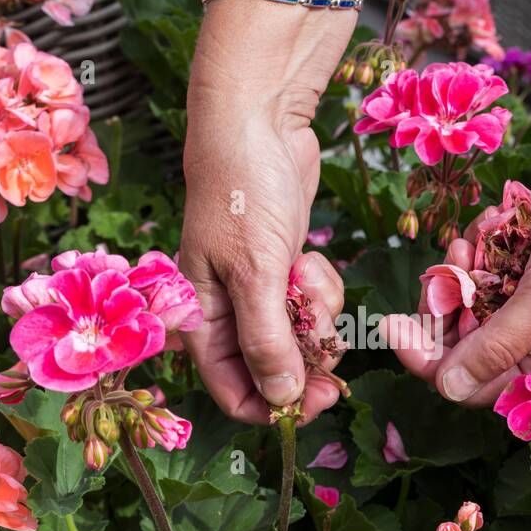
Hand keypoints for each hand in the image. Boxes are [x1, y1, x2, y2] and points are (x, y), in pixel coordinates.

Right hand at [180, 101, 345, 424]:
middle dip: (305, 356)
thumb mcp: (255, 272)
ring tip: (308, 275)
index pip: (234, 393)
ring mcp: (258, 292)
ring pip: (300, 338)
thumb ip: (266, 340)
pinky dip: (321, 288)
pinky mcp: (286, 270)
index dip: (275, 407)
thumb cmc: (242, 193)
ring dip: (317, 317)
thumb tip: (280, 401)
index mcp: (201, 322)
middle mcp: (226, 314)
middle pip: (274, 371)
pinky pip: (313, 304)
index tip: (318, 401)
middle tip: (328, 337)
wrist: (259, 123)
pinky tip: (312, 258)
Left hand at [388, 96, 530, 404]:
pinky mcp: (529, 256)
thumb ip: (498, 346)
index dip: (433, 363)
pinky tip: (493, 217)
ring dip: (461, 267)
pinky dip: (480, 240)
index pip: (478, 383)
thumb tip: (448, 390)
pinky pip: (483, 261)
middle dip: (443, 307)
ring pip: (469, 299)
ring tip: (469, 239)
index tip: (395, 328)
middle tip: (435, 269)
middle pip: (464, 343)